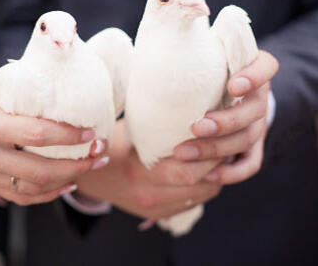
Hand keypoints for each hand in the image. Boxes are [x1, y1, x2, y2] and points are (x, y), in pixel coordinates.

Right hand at [0, 71, 108, 205]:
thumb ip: (23, 83)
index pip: (37, 133)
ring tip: (90, 167)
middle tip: (100, 153)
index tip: (92, 131)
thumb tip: (62, 76)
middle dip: (77, 164)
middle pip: (40, 169)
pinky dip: (47, 194)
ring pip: (33, 188)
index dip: (69, 136)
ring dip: (67, 180)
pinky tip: (66, 184)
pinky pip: (20, 197)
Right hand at [76, 121, 220, 219]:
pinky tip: (207, 169)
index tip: (220, 131)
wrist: (88, 177)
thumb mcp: (130, 130)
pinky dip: (205, 186)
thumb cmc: (110, 144)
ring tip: (223, 153)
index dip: (211, 152)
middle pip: (201, 184)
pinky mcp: (158, 215)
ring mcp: (155, 208)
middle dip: (220, 163)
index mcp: (140, 173)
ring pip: (202, 196)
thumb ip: (158, 123)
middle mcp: (149, 195)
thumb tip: (193, 102)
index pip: (189, 170)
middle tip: (228, 141)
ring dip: (218, 175)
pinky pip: (193, 203)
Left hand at [174, 50, 278, 183]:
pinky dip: (230, 172)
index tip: (232, 86)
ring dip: (217, 148)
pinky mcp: (253, 148)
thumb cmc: (191, 77)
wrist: (206, 101)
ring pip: (248, 138)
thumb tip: (159, 49)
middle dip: (226, 121)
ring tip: (183, 153)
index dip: (255, 76)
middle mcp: (257, 97)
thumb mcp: (191, 62)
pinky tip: (207, 174)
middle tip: (195, 127)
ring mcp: (258, 124)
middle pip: (255, 110)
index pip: (266, 66)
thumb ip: (184, 57)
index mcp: (247, 69)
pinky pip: (250, 163)